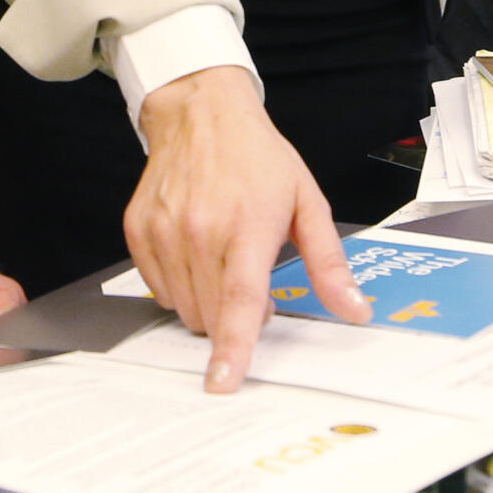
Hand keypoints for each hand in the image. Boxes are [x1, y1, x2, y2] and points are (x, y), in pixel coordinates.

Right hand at [129, 66, 368, 394]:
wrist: (200, 112)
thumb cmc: (255, 156)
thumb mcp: (306, 203)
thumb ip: (329, 264)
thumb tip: (354, 309)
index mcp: (245, 226)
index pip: (238, 301)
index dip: (233, 347)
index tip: (224, 380)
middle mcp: (198, 230)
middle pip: (211, 315)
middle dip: (234, 318)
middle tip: (250, 277)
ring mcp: (163, 231)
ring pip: (184, 308)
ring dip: (207, 303)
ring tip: (222, 259)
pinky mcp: (139, 231)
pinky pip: (158, 289)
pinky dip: (180, 285)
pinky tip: (195, 252)